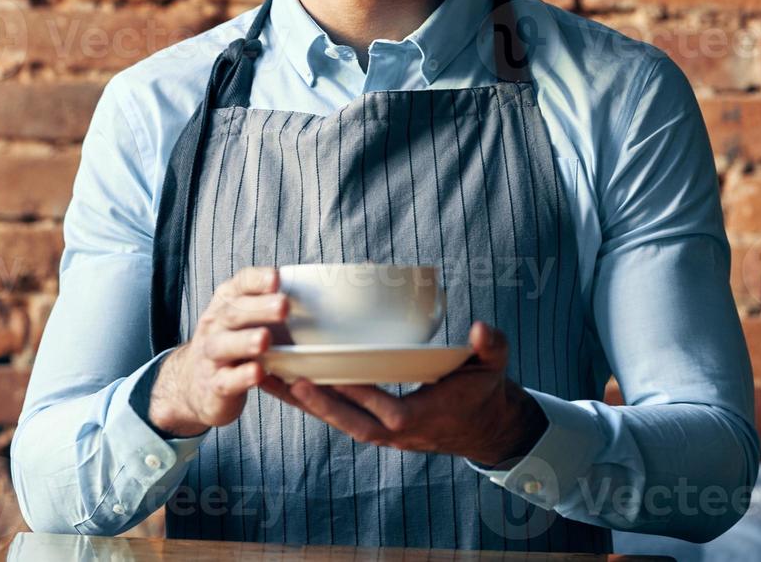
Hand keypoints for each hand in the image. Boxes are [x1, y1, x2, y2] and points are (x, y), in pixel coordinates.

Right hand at [147, 266, 287, 436]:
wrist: (193, 384)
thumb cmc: (230, 343)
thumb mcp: (242, 318)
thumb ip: (267, 302)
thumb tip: (312, 290)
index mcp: (226, 303)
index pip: (239, 284)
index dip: (257, 281)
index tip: (276, 278)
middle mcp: (215, 326)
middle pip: (233, 313)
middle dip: (259, 308)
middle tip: (284, 306)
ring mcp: (212, 356)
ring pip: (224, 345)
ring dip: (245, 341)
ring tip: (265, 339)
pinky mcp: (215, 386)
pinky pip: (227, 380)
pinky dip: (242, 376)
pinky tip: (258, 372)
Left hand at [258, 321, 547, 466]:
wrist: (482, 426)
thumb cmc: (483, 392)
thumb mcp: (493, 367)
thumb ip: (491, 347)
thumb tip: (481, 329)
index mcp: (419, 416)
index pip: (383, 409)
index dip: (356, 395)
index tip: (328, 376)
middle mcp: (393, 430)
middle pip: (347, 419)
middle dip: (314, 401)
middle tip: (285, 377)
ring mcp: (380, 432)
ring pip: (334, 419)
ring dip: (301, 401)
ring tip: (267, 377)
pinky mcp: (372, 425)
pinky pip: (336, 414)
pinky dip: (310, 400)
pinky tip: (284, 382)